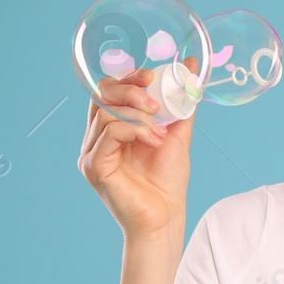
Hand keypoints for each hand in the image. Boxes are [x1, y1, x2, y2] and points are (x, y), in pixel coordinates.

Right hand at [78, 62, 195, 241]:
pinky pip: (109, 131)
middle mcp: (96, 139)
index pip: (108, 90)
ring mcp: (92, 152)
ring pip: (106, 111)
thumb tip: (192, 66)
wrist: (166, 217)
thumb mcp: (177, 132)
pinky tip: (153, 140)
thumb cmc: (167, 181)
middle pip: (101, 94)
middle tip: (156, 104)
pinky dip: (135, 129)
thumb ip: (181, 100)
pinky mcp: (94, 166)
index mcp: (110, 128)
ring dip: (139, 115)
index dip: (128, 78)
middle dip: (131, 91)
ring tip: (160, 132)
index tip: (152, 77)